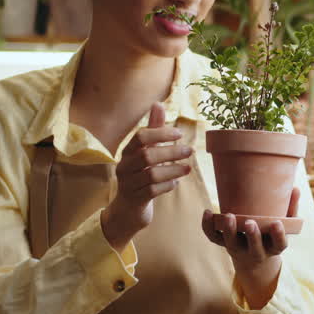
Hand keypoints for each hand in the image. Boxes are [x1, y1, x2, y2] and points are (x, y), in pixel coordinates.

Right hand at [100, 103, 192, 250]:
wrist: (127, 210)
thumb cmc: (140, 176)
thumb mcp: (146, 152)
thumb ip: (153, 130)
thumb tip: (158, 103)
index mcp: (127, 152)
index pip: (140, 137)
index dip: (160, 133)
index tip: (179, 134)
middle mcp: (124, 167)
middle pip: (147, 155)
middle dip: (171, 152)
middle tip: (189, 151)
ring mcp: (128, 184)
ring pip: (151, 174)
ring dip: (173, 170)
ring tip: (187, 169)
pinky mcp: (135, 200)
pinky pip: (152, 191)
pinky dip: (167, 186)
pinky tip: (175, 183)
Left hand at [202, 186, 300, 308]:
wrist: (253, 258)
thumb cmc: (271, 234)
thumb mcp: (284, 224)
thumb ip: (290, 208)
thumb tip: (296, 188)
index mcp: (273, 247)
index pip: (278, 245)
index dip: (278, 235)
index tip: (276, 223)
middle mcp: (256, 252)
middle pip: (253, 248)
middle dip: (252, 236)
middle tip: (250, 222)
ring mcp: (238, 249)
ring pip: (231, 244)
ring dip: (229, 231)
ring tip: (228, 216)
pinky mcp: (223, 244)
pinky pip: (214, 238)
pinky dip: (208, 226)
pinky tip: (207, 212)